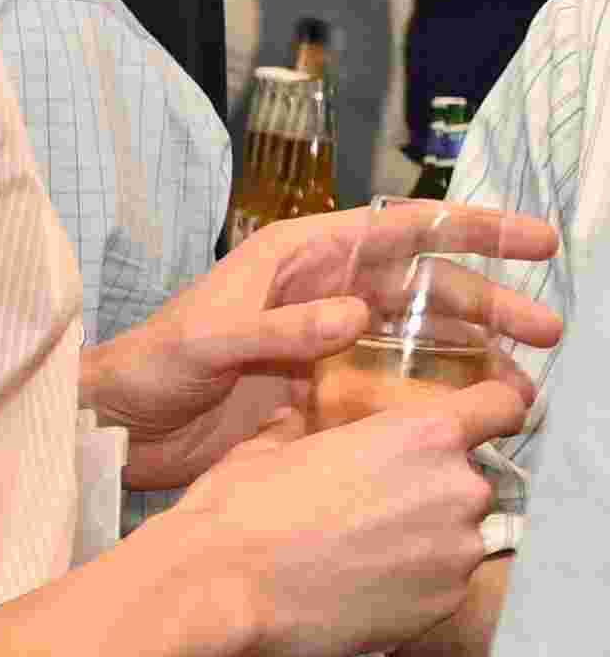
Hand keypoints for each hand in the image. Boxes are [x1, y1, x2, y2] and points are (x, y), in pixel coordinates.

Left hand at [95, 196, 563, 484]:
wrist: (110, 427)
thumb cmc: (145, 366)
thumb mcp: (206, 338)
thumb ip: (278, 328)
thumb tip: (357, 315)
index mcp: (302, 259)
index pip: (403, 230)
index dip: (472, 229)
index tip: (534, 241)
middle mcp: (324, 295)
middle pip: (426, 290)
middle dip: (491, 306)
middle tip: (547, 331)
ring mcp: (327, 347)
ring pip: (418, 344)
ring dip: (472, 360)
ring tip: (522, 386)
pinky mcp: (321, 395)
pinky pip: (389, 392)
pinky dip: (429, 402)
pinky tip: (467, 421)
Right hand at [166, 368, 526, 656]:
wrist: (215, 590)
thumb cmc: (236, 512)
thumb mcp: (268, 448)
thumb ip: (306, 431)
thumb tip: (297, 421)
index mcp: (424, 434)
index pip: (503, 406)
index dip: (492, 413)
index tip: (479, 427)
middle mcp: (458, 489)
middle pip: (472, 480)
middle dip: (432, 492)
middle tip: (372, 511)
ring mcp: (457, 553)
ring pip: (458, 537)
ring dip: (422, 542)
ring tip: (358, 558)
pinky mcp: (444, 605)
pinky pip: (442, 586)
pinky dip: (411, 586)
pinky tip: (357, 589)